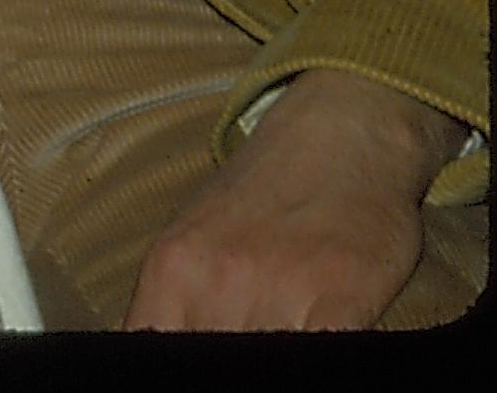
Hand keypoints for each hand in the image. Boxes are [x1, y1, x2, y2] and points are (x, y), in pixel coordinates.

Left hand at [123, 68, 463, 328]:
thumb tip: (155, 338)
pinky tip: (320, 332)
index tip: (195, 351)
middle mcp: (216, 280)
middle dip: (227, 350)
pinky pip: (321, 353)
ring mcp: (280, 290)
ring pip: (265, 358)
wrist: (340, 133)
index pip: (153, 345)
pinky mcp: (343, 301)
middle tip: (249, 326)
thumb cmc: (264, 190)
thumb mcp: (193, 236)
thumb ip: (174, 299)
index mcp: (172, 268)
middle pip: (211, 356)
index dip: (175, 362)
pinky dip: (316, 354)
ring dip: (274, 349)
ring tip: (285, 323)